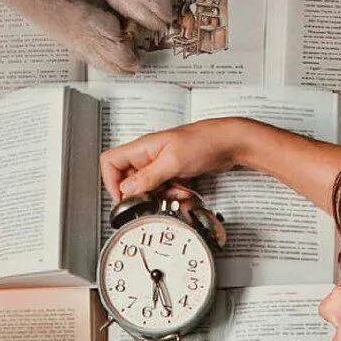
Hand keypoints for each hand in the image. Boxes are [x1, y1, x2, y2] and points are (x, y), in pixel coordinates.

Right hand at [99, 118, 245, 202]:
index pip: (111, 162)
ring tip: (176, 193)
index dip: (111, 182)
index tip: (124, 198)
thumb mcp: (173, 161)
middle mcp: (149, 156)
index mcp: (143, 148)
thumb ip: (148, 176)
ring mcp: (161, 164)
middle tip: (155, 200)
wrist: (229, 142)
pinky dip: (174, 194)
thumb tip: (126, 189)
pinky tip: (186, 191)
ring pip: (149, 188)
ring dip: (161, 196)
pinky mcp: (174, 172)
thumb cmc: (204, 141)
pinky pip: (165, 189)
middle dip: (143, 194)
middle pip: (129, 180)